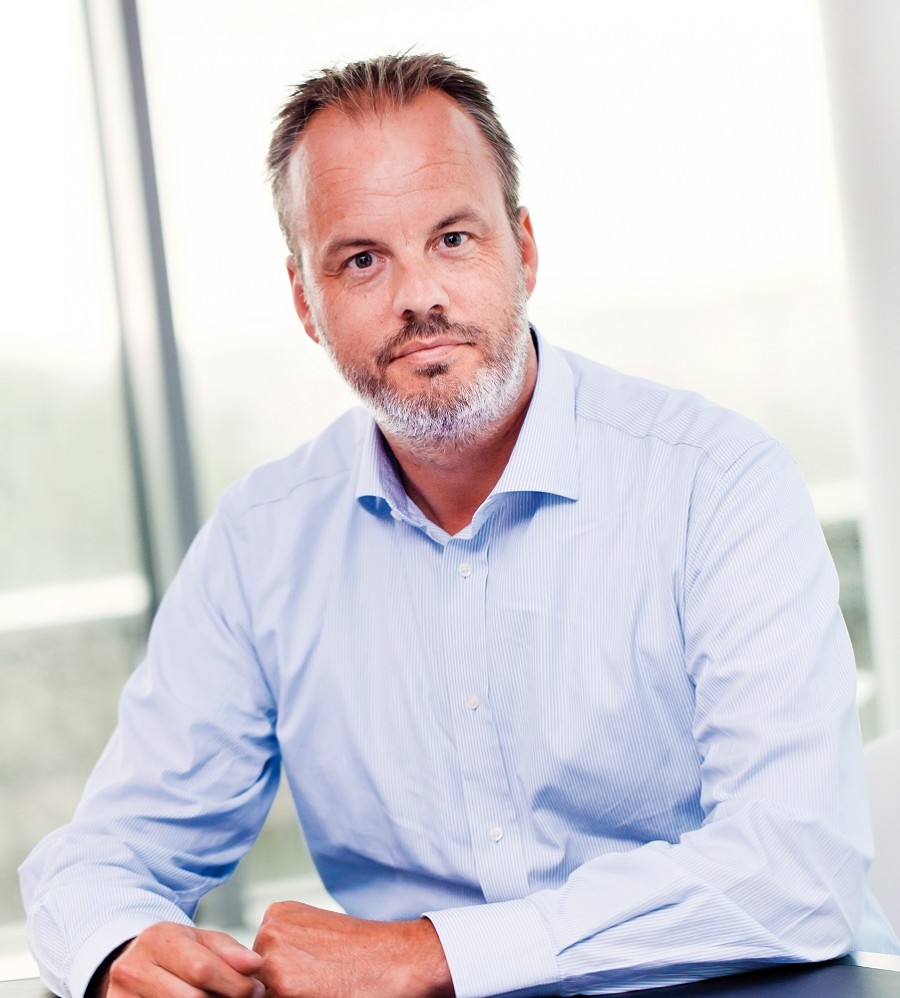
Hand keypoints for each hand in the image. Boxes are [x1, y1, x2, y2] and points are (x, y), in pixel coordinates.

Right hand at [95, 921, 263, 997]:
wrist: (133, 966)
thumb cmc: (177, 953)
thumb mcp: (201, 942)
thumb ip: (229, 952)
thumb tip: (255, 966)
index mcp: (157, 940)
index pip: (202, 969)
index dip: (235, 984)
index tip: (257, 990)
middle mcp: (133, 969)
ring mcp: (121, 997)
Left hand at [252, 901, 453, 997]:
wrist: (398, 959)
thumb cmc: (361, 950)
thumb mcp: (316, 931)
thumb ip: (285, 946)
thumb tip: (257, 975)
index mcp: (275, 914)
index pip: (257, 961)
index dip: (284, 974)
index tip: (312, 972)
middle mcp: (268, 931)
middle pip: (258, 980)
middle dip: (281, 987)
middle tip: (320, 980)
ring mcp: (273, 960)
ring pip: (266, 995)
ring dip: (288, 996)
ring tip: (322, 987)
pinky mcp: (284, 988)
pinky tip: (323, 994)